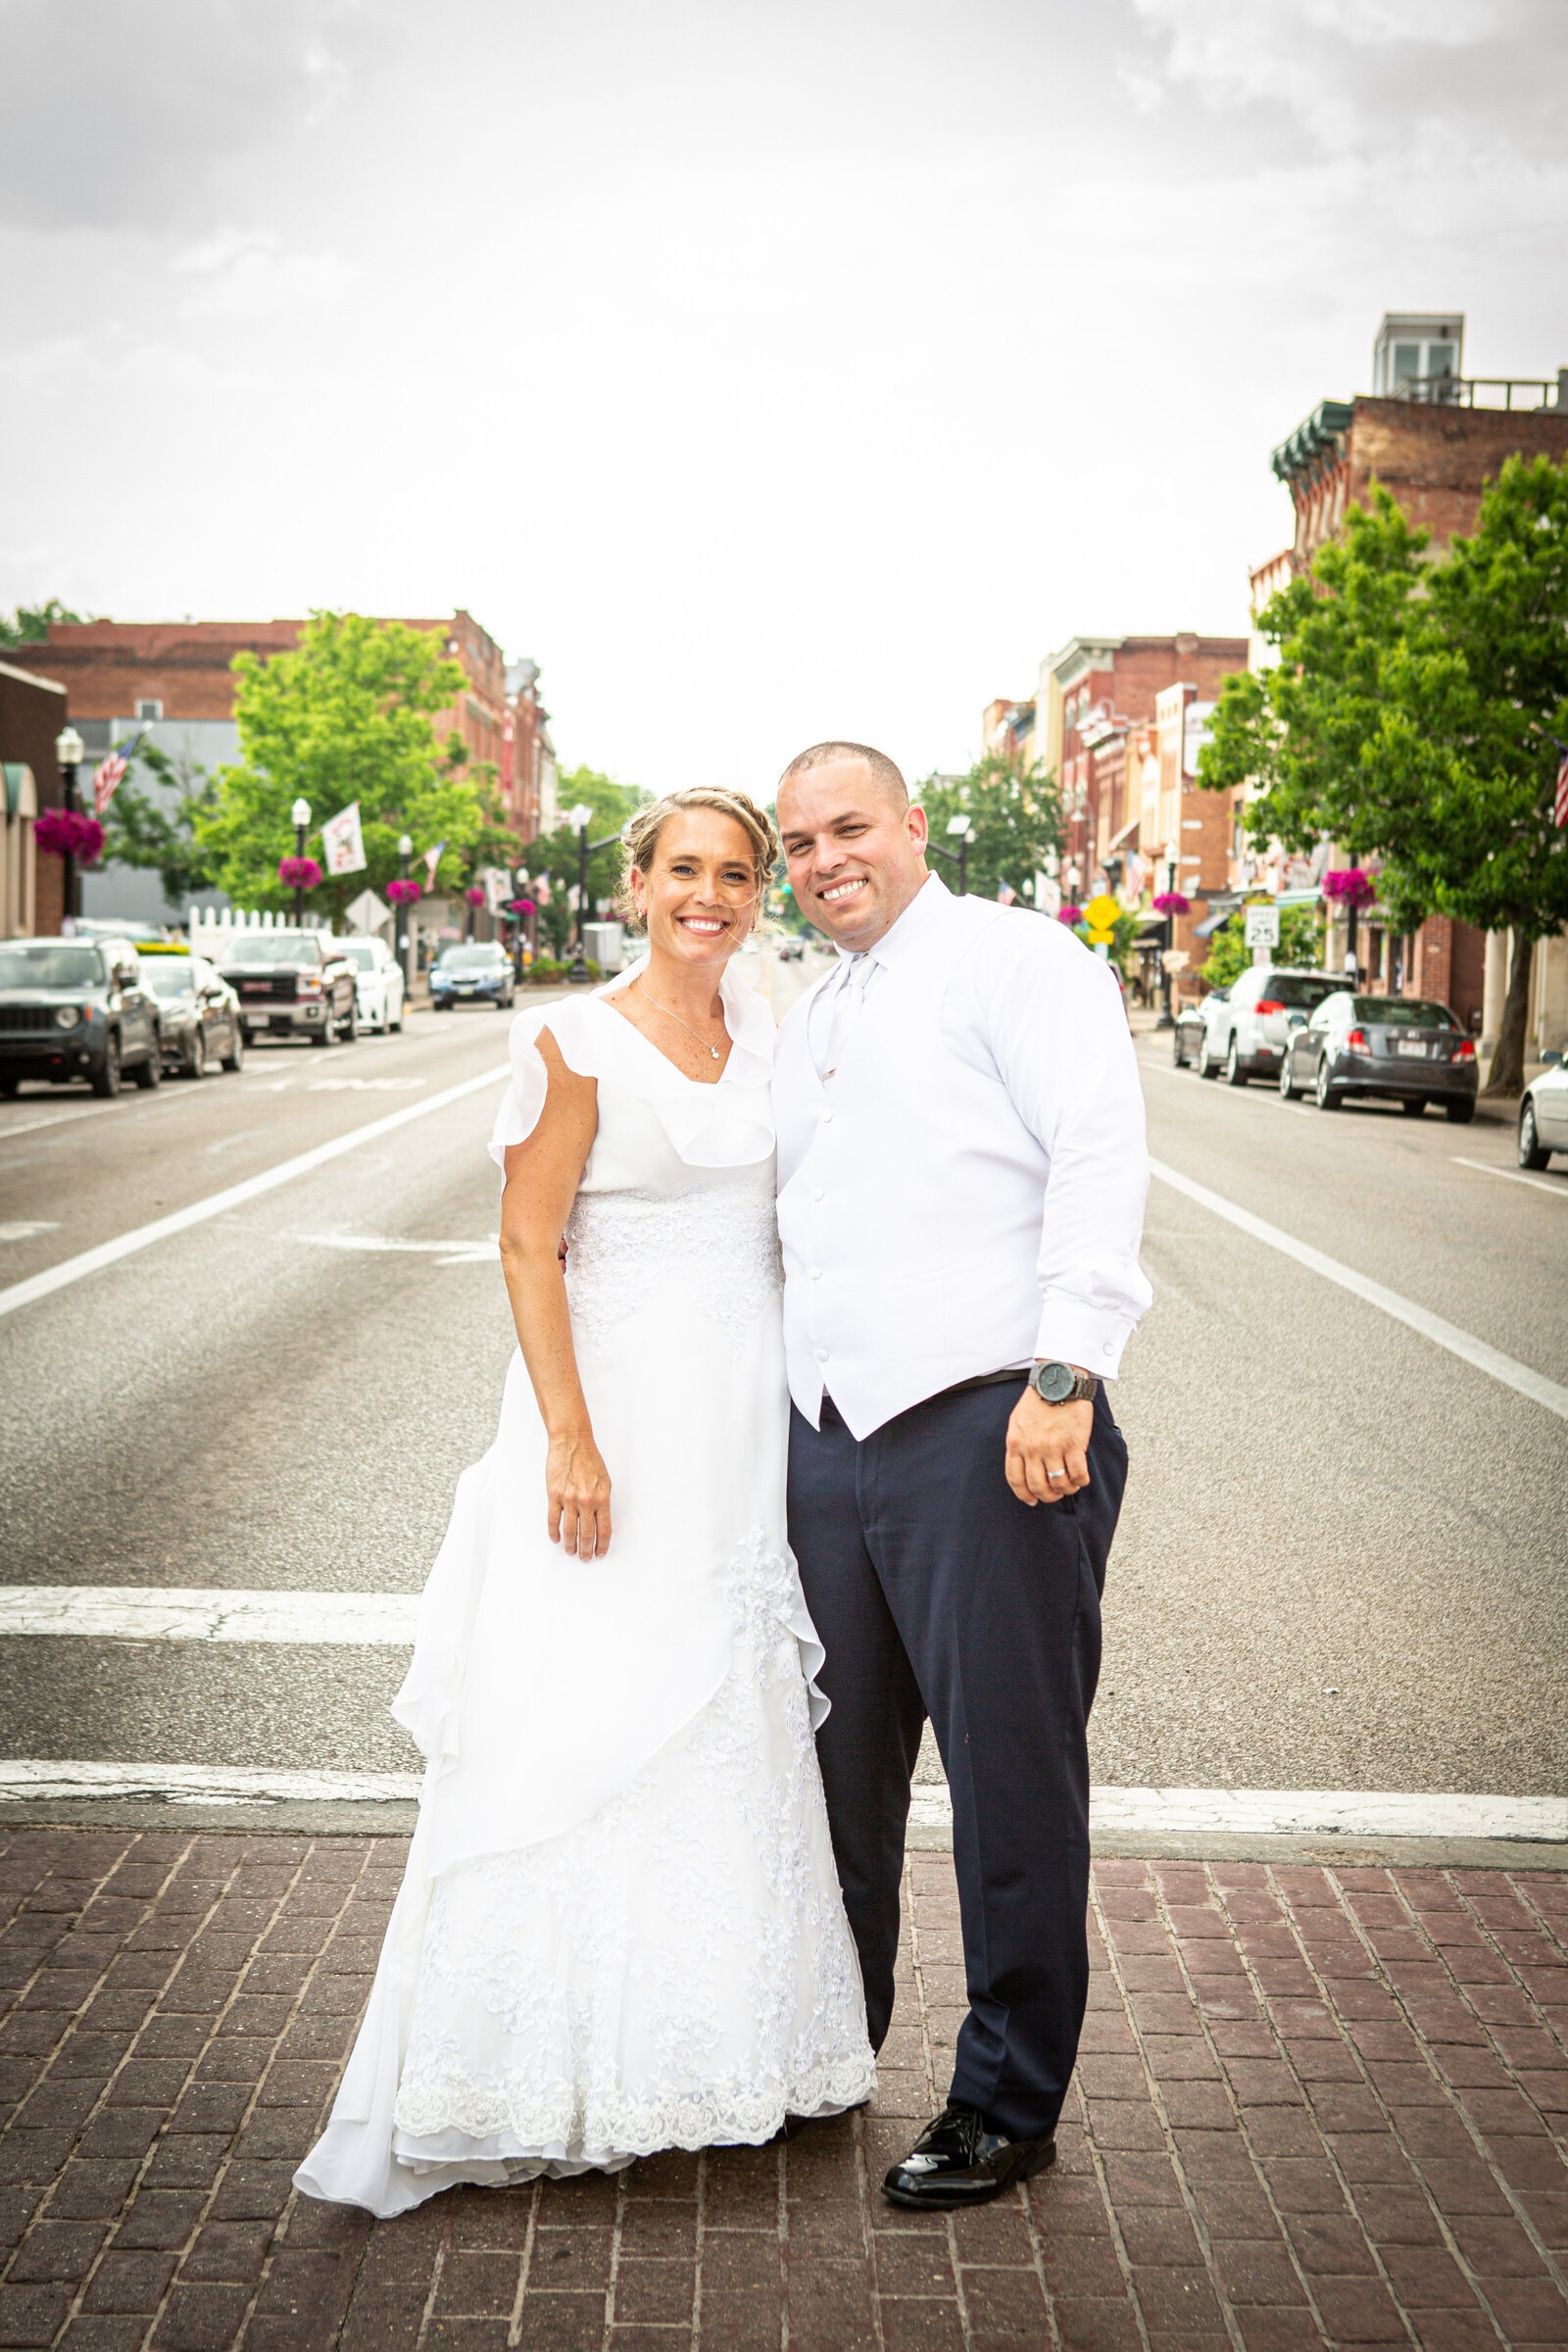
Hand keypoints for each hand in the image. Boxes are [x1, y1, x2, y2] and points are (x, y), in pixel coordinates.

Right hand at [546, 1430, 611, 1557]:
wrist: (571, 1442)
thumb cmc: (589, 1459)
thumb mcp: (605, 1481)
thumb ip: (602, 1501)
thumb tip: (600, 1520)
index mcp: (602, 1498)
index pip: (604, 1530)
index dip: (602, 1545)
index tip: (600, 1553)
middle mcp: (586, 1501)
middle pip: (587, 1534)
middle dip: (586, 1550)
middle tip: (585, 1557)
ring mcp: (569, 1499)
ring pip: (569, 1531)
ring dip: (571, 1545)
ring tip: (571, 1552)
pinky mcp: (554, 1495)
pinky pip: (553, 1520)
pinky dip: (554, 1533)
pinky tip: (556, 1538)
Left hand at [1005, 1385, 1092, 1506]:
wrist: (1059, 1381)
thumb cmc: (1038, 1400)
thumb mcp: (1017, 1422)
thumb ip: (1018, 1444)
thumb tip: (1022, 1465)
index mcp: (1015, 1443)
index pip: (1016, 1479)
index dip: (1024, 1495)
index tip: (1032, 1500)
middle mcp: (1032, 1449)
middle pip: (1038, 1486)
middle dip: (1047, 1496)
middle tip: (1055, 1495)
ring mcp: (1053, 1448)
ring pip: (1059, 1483)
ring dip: (1066, 1489)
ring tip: (1070, 1486)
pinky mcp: (1074, 1444)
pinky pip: (1078, 1474)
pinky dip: (1081, 1481)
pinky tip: (1082, 1479)